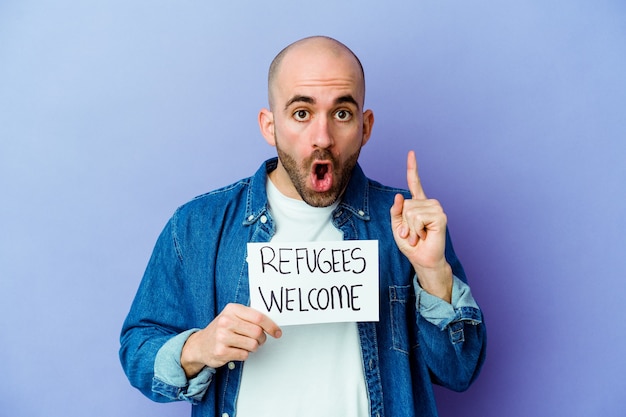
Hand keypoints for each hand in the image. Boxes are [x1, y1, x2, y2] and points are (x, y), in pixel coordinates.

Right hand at [181, 303, 281, 376]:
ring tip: (246, 345)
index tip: (277, 332)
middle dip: (262, 338)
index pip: (258, 317)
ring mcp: (222, 336)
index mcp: (232, 309)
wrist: (200, 344)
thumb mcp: (233, 316)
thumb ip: (250, 316)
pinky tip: (236, 350)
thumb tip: (272, 322)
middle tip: (259, 340)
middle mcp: (226, 321)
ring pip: (253, 345)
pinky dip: (244, 354)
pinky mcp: (221, 351)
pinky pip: (244, 355)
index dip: (271, 326)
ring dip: (254, 347)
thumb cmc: (221, 329)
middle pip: (257, 332)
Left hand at [390, 151, 451, 301]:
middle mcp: (429, 203)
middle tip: (411, 234)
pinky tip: (424, 236)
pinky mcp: (440, 217)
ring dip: (410, 228)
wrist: (423, 259)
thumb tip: (399, 196)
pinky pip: (418, 218)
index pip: (415, 183)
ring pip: (411, 211)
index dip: (413, 168)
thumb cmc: (411, 244)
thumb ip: (396, 211)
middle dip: (403, 223)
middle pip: (405, 203)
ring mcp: (436, 209)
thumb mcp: (397, 227)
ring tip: (418, 236)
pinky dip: (416, 230)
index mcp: (418, 204)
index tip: (411, 153)